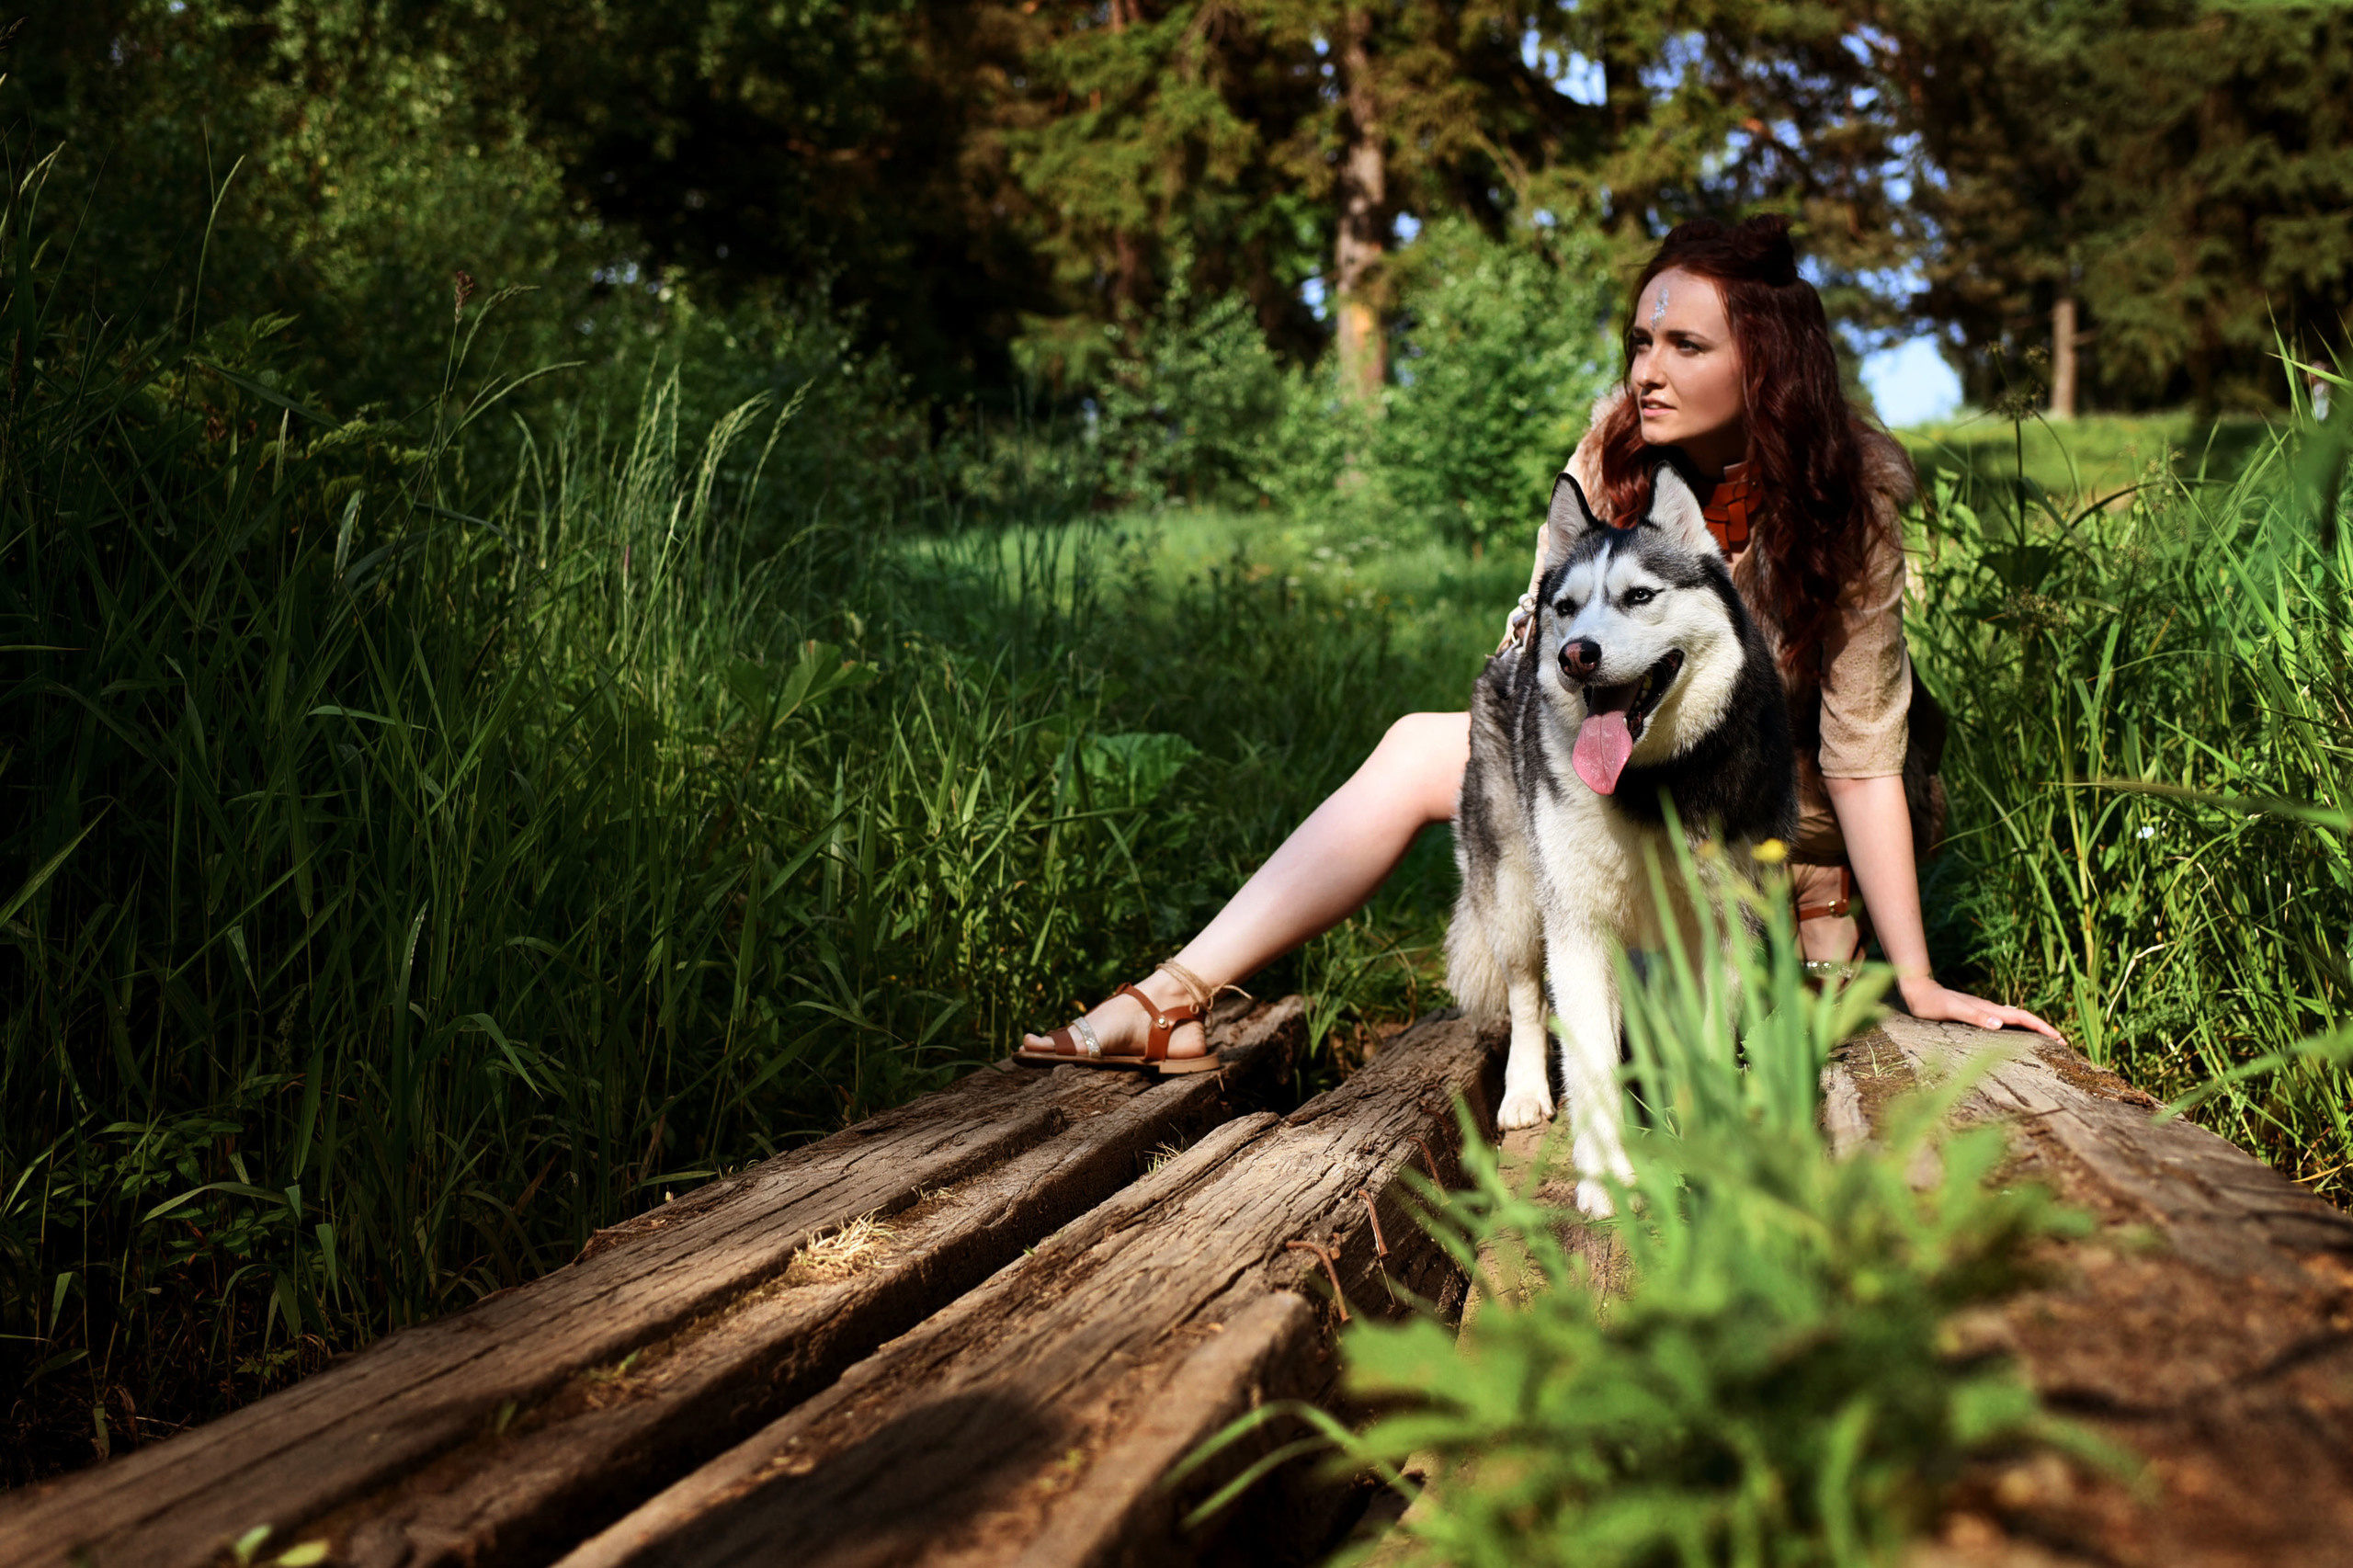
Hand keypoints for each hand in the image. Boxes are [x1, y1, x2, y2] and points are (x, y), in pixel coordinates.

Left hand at [1896, 973, 2062, 1039]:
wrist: (1917, 992)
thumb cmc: (1932, 1003)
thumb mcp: (1952, 1010)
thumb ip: (1974, 1015)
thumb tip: (1999, 1024)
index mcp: (1989, 1008)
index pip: (2022, 1018)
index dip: (2042, 1027)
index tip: (2059, 1038)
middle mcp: (1990, 1009)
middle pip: (2023, 1019)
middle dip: (2043, 1030)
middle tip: (2062, 1044)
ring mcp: (1983, 1011)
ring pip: (2014, 1021)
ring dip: (2031, 1031)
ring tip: (2045, 1043)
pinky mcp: (1975, 1015)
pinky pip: (2002, 1024)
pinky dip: (2015, 1031)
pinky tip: (2014, 1038)